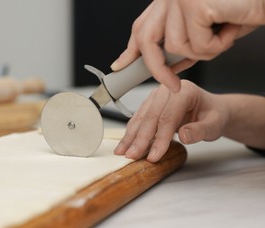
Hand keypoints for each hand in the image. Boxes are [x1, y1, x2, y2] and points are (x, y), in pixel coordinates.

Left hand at [111, 0, 261, 90]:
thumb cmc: (241, 8)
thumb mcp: (207, 30)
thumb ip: (185, 44)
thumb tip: (168, 66)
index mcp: (169, 0)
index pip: (142, 26)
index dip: (131, 49)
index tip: (119, 64)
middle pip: (146, 38)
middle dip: (157, 67)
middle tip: (172, 86)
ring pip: (175, 47)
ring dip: (204, 51)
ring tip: (224, 33)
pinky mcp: (193, 5)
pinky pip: (196, 45)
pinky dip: (217, 46)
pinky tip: (230, 27)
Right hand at [114, 80, 228, 161]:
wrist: (211, 110)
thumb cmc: (213, 116)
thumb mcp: (215, 125)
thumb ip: (201, 130)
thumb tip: (185, 135)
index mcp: (184, 91)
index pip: (168, 117)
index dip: (160, 138)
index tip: (153, 155)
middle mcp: (167, 91)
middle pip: (150, 116)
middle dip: (140, 139)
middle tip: (132, 156)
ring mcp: (156, 97)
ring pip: (140, 118)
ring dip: (130, 137)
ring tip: (123, 152)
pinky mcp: (149, 105)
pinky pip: (138, 120)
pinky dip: (131, 133)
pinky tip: (125, 144)